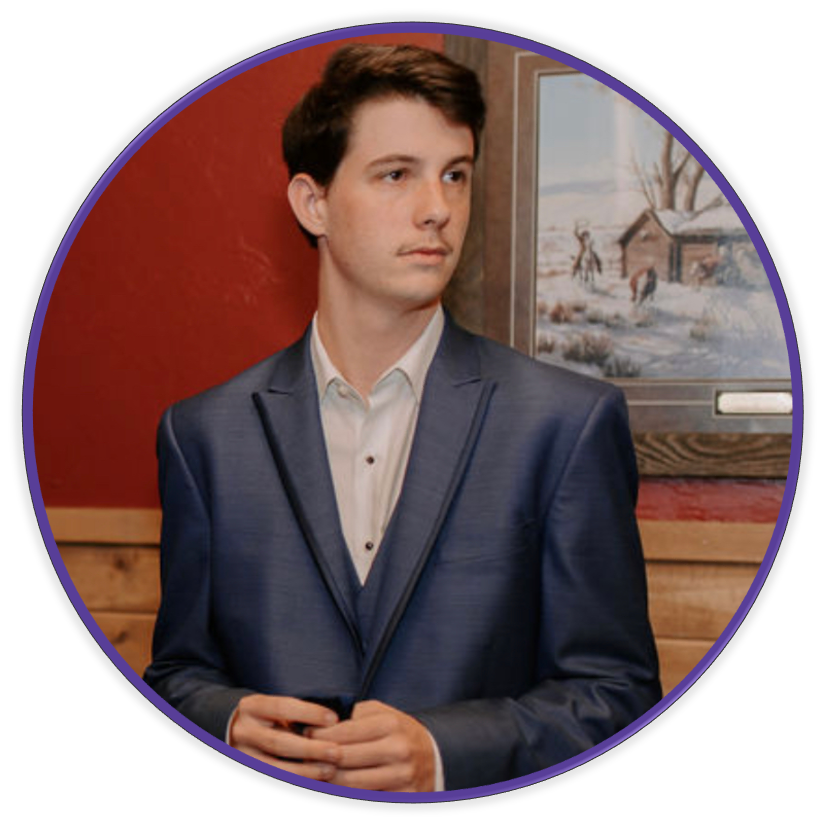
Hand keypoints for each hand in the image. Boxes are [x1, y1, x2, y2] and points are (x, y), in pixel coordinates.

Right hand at [228, 694, 341, 780]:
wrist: (232, 732)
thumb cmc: (264, 719)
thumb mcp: (272, 709)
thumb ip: (294, 715)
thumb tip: (332, 723)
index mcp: (252, 707)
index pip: (282, 707)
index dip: (309, 713)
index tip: (333, 719)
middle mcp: (243, 731)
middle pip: (277, 742)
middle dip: (310, 749)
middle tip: (336, 752)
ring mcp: (241, 755)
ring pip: (272, 767)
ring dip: (304, 771)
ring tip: (329, 770)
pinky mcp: (246, 768)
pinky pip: (271, 776)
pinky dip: (294, 781)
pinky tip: (314, 782)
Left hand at [308, 700, 434, 791]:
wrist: (434, 755)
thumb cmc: (399, 732)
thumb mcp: (383, 713)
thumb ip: (356, 715)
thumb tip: (322, 726)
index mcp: (390, 725)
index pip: (344, 732)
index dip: (319, 735)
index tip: (307, 735)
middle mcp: (397, 750)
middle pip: (344, 759)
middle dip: (319, 759)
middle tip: (306, 757)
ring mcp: (401, 777)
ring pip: (350, 784)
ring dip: (328, 781)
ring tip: (317, 774)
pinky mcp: (404, 797)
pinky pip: (366, 798)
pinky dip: (348, 794)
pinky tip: (337, 786)